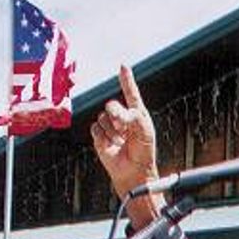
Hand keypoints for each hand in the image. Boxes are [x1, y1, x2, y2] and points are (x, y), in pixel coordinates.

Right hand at [91, 65, 163, 225]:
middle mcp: (123, 118)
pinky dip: (103, 137)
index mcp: (137, 114)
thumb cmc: (143, 152)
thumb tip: (116, 111)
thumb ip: (132, 116)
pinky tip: (111, 145)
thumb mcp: (144, 130)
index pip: (131, 93)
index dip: (126, 80)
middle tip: (125, 129)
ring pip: (103, 118)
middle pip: (112, 105)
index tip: (123, 66)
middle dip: (117, 115)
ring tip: (121, 141)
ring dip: (112, 130)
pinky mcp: (100, 136)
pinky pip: (95, 128)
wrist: (133, 171)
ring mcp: (110, 127)